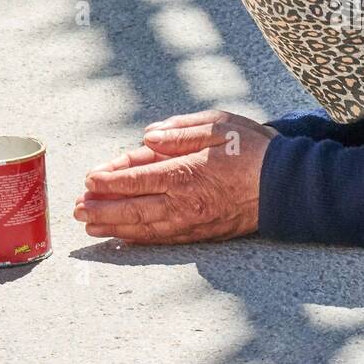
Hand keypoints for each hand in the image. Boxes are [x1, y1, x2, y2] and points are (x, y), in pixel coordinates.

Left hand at [74, 110, 276, 244]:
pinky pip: (163, 239)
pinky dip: (140, 238)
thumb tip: (145, 139)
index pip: (135, 179)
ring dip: (114, 227)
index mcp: (185, 172)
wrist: (286, 185)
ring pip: (144, 228)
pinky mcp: (202, 233)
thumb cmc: (253, 149)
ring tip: (91, 225)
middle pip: (132, 209)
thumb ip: (178, 132)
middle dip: (101, 209)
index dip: (109, 180)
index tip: (89, 178)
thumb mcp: (218, 125)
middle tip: (77, 208)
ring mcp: (192, 222)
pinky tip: (126, 236)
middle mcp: (183, 202)